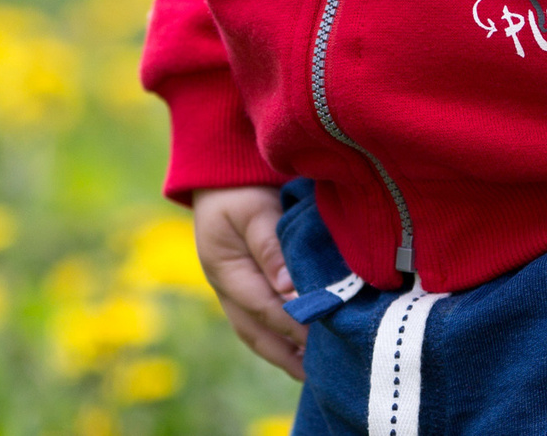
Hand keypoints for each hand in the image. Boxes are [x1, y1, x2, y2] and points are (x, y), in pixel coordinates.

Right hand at [192, 185, 306, 378]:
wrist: (220, 171)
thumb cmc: (239, 187)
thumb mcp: (253, 210)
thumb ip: (270, 246)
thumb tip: (289, 289)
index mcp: (225, 271)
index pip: (265, 308)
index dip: (294, 326)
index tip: (325, 340)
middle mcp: (226, 288)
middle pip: (257, 332)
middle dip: (288, 356)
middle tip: (320, 375)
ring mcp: (233, 289)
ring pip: (258, 333)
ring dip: (285, 353)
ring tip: (314, 371)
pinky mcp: (246, 285)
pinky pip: (263, 321)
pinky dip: (283, 337)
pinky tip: (304, 347)